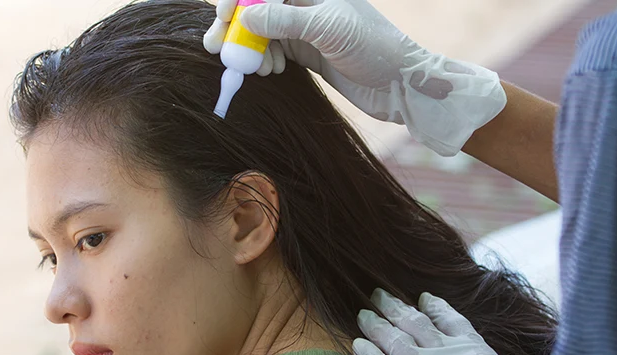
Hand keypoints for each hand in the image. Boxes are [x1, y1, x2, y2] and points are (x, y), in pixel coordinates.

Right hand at [204, 0, 506, 156]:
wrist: (400, 83)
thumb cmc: (373, 47)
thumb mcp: (327, 29)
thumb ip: (285, 21)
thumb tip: (243, 17)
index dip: (237, 1)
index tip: (223, 18)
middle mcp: (305, 5)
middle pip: (256, 9)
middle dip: (235, 28)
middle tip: (216, 49)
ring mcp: (305, 29)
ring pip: (261, 33)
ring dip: (251, 49)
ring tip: (256, 69)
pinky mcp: (306, 53)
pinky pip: (273, 52)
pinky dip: (264, 61)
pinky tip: (270, 72)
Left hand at [352, 289, 571, 354]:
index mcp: (475, 349)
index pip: (450, 320)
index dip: (433, 307)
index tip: (421, 297)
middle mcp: (447, 354)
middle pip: (414, 323)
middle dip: (394, 307)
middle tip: (378, 295)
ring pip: (394, 340)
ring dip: (376, 325)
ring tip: (362, 315)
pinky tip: (357, 344)